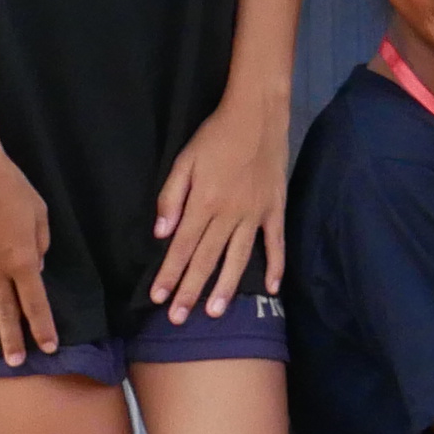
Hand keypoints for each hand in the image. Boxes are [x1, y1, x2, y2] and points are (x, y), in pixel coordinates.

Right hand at [0, 137, 59, 360]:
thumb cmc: (10, 185)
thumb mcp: (39, 212)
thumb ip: (40, 242)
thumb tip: (36, 265)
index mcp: (20, 260)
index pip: (35, 303)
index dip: (42, 328)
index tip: (48, 348)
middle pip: (2, 310)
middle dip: (10, 339)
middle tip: (15, 362)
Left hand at [152, 77, 288, 314]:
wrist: (257, 114)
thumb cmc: (214, 136)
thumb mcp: (184, 160)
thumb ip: (170, 197)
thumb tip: (161, 234)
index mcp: (203, 202)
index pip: (182, 247)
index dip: (169, 273)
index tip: (158, 297)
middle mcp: (229, 214)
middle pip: (207, 259)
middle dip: (190, 290)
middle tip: (179, 319)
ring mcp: (255, 213)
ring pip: (238, 258)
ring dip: (226, 287)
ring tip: (215, 313)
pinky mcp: (275, 208)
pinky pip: (275, 242)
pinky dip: (275, 266)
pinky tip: (271, 288)